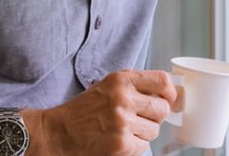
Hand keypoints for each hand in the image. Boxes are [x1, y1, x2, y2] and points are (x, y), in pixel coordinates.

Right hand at [40, 70, 175, 155]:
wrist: (58, 133)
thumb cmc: (83, 110)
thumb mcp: (106, 87)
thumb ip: (133, 86)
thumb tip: (165, 94)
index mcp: (120, 80)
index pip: (162, 80)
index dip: (170, 92)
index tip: (168, 99)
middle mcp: (123, 98)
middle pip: (163, 109)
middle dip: (156, 116)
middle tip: (141, 118)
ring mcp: (122, 123)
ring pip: (155, 130)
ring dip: (144, 133)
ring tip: (124, 130)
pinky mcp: (121, 145)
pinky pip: (143, 147)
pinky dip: (134, 146)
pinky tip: (118, 141)